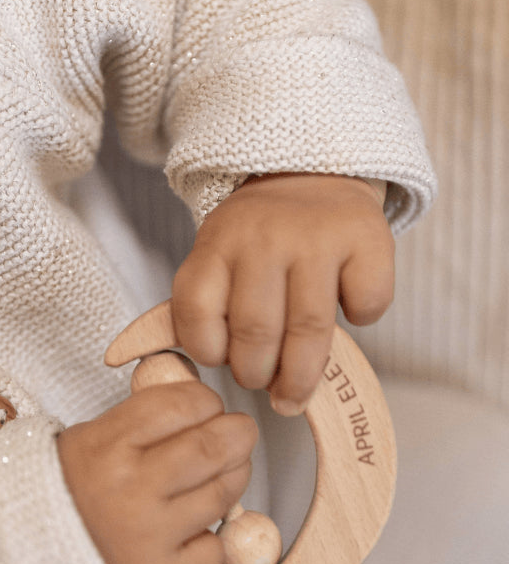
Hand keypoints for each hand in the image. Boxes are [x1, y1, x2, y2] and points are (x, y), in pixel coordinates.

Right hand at [56, 382, 257, 563]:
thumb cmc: (68, 496)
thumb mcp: (90, 441)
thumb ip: (143, 422)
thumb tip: (205, 408)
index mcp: (105, 446)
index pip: (182, 405)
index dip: (207, 402)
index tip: (210, 407)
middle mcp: (128, 489)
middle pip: (213, 448)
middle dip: (238, 435)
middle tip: (239, 434)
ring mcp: (148, 536)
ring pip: (222, 495)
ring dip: (232, 480)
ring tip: (219, 478)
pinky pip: (214, 550)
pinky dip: (210, 539)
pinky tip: (188, 534)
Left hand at [172, 173, 393, 414]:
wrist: (314, 173)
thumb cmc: (263, 238)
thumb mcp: (220, 256)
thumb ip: (210, 306)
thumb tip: (218, 372)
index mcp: (218, 242)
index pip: (197, 311)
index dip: (208, 351)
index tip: (222, 360)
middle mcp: (264, 236)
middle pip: (255, 332)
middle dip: (256, 375)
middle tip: (264, 384)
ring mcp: (317, 236)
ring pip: (308, 330)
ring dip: (300, 375)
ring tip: (295, 390)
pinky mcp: (366, 238)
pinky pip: (365, 306)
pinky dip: (361, 321)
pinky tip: (348, 311)